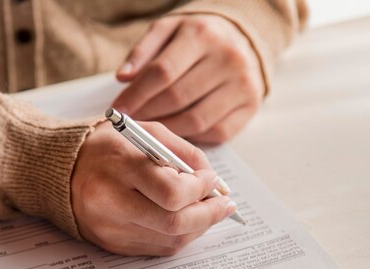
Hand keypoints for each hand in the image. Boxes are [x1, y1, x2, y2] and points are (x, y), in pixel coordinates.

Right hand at [71, 120, 235, 255]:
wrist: (60, 171)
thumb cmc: (106, 147)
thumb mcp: (144, 133)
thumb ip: (183, 153)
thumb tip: (216, 184)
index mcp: (117, 167)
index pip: (171, 192)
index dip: (201, 189)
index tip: (210, 180)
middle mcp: (110, 202)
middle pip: (174, 223)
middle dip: (208, 215)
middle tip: (224, 205)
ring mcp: (109, 228)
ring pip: (170, 241)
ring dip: (198, 228)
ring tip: (207, 210)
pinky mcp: (110, 244)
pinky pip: (156, 249)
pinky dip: (178, 236)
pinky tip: (185, 220)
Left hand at [113, 15, 263, 143]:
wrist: (242, 38)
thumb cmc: (197, 38)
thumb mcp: (168, 30)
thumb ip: (143, 51)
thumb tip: (123, 78)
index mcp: (202, 35)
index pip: (162, 72)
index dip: (136, 95)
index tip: (118, 110)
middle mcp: (228, 58)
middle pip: (177, 98)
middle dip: (148, 115)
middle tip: (131, 124)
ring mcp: (243, 84)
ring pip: (195, 121)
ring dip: (167, 131)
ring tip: (151, 129)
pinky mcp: (250, 106)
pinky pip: (216, 132)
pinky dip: (193, 137)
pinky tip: (177, 132)